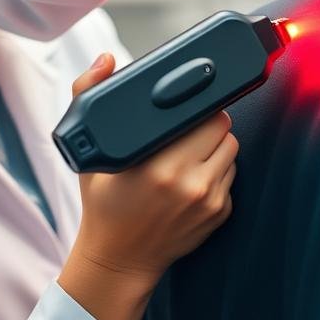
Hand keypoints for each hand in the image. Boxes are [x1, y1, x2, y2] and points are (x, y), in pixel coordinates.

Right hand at [57, 52, 238, 319]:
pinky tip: (194, 173)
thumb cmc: (103, 205)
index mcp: (157, 164)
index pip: (204, 114)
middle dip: (208, 120)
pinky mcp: (221, 213)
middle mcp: (188, 182)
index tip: (187, 104)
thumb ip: (88, 96)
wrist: (119, 260)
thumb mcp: (89, 153)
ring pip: (232, 148)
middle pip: (223, 127)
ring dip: (216, 143)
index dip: (198, 104)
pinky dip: (218, 168)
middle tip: (186, 126)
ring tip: (190, 148)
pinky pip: (231, 174)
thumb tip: (106, 59)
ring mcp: (208, 200)